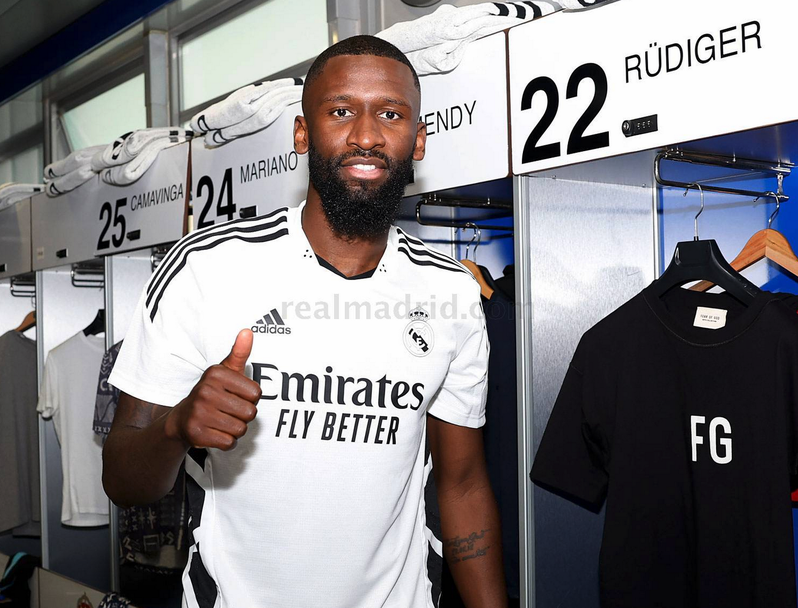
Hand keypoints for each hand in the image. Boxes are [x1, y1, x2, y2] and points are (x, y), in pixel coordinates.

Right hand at [165, 329, 260, 450]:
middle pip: (250, 413)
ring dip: (236, 429)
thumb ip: (239, 352)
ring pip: (241, 429)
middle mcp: (205, 391)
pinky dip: (227, 441)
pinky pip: (229, 442)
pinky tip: (216, 432)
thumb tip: (248, 331)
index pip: (256, 393)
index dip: (250, 399)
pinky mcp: (196, 433)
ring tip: (221, 421)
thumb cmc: (211, 393)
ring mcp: (199, 412)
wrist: (181, 419)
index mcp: (216, 373)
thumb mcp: (225, 371)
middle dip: (243, 416)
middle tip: (227, 411)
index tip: (235, 396)